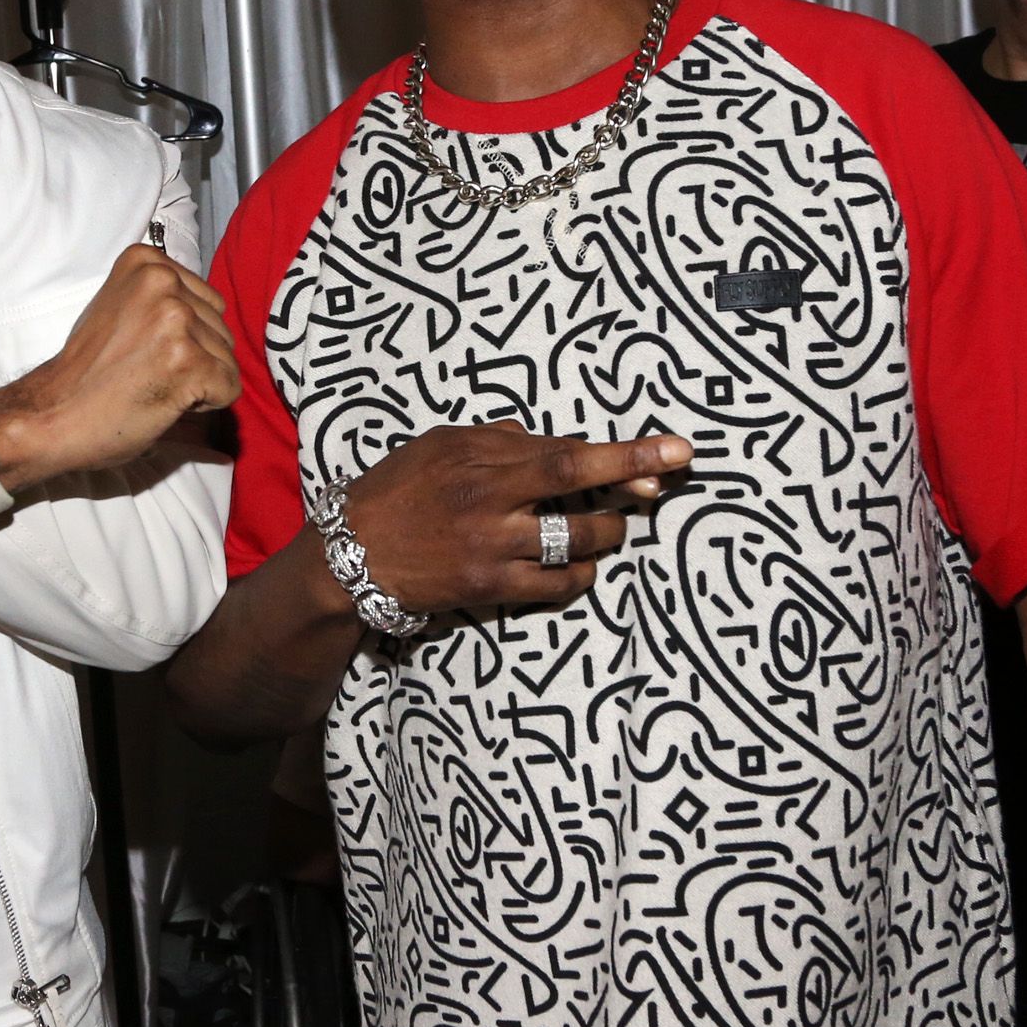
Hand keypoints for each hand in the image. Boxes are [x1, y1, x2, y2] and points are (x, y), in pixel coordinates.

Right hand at [0, 244, 238, 489]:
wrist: (53, 413)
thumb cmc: (86, 370)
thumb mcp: (121, 308)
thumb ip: (162, 301)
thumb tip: (214, 317)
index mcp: (147, 261)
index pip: (207, 302)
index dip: (184, 336)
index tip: (142, 348)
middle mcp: (163, 280)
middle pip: (221, 329)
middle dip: (195, 357)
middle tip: (146, 372)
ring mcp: (176, 318)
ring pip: (226, 359)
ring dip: (198, 381)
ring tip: (151, 384)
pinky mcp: (188, 359)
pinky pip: (230, 387)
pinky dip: (206, 404)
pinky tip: (165, 401)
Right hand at [338, 422, 692, 616]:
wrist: (349, 556)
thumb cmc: (395, 492)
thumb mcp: (439, 444)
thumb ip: (497, 440)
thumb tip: (548, 441)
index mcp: (479, 457)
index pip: (568, 450)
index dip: (627, 454)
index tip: (677, 451)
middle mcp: (489, 499)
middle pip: (579, 490)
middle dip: (632, 489)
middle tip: (655, 492)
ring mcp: (491, 546)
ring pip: (575, 541)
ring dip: (605, 534)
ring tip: (608, 529)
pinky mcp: (488, 587)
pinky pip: (556, 585)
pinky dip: (578, 575)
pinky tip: (579, 567)